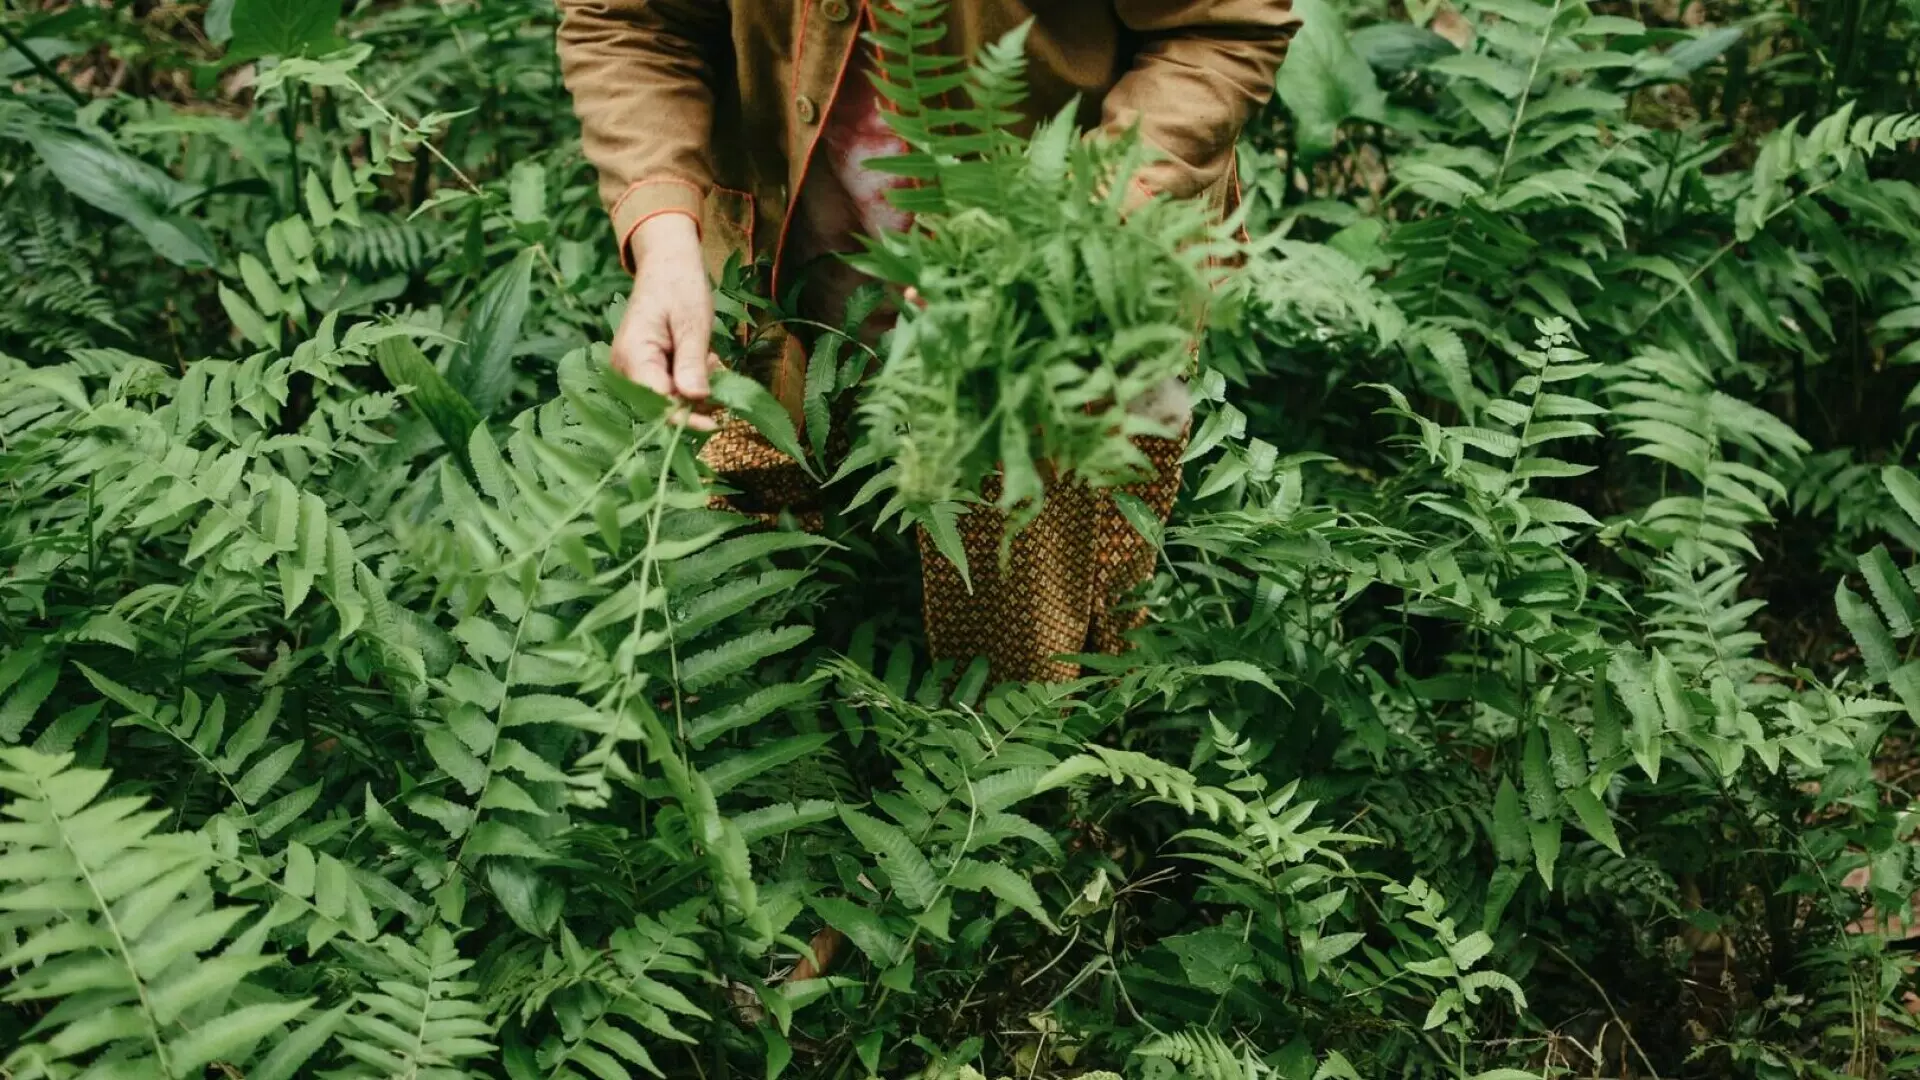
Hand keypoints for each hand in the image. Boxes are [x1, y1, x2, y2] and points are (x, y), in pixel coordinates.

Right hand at [611, 213, 719, 430]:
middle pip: (662, 406)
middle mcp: (625, 369)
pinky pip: (670, 388)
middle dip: (694, 398)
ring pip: (670, 399)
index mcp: (632, 356)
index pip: (656, 403)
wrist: (667, 265)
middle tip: (714, 366)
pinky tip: (703, 359)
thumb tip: (694, 398)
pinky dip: (691, 380)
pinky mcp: (644, 370)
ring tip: (709, 356)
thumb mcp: (692, 323)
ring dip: (696, 387)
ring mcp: (633, 371)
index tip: (715, 424)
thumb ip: (691, 361)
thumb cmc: (679, 286)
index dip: (684, 418)